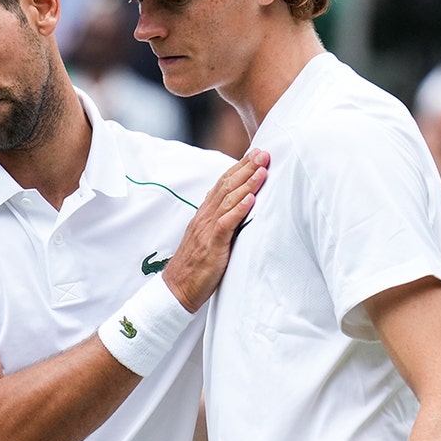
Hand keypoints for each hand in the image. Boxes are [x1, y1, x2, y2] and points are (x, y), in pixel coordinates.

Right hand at [162, 149, 268, 312]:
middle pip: (227, 186)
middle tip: (264, 152)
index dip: (240, 167)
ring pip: (228, 200)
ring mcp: (207, 229)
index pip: (223, 183)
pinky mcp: (212, 245)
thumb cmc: (197, 265)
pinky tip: (251, 199)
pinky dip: (239, 210)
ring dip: (247, 184)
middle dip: (246, 168)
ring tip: (262, 170)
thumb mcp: (210, 237)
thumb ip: (222, 220)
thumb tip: (242, 208)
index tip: (256, 153)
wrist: (177, 288)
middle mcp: (205, 216)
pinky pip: (226, 224)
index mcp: (206, 213)